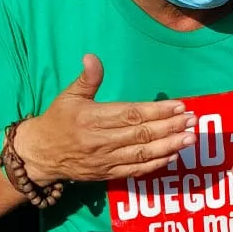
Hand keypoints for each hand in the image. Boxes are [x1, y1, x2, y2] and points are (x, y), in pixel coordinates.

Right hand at [14, 54, 195, 185]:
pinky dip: (155, 164)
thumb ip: (87, 79)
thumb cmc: (57, 120)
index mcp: (92, 118)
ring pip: (142, 154)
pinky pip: (135, 170)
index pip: (131, 114)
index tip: (179, 106)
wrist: (39, 155)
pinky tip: (173, 155)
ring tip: (190, 138)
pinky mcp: (107, 173)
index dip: (157, 111)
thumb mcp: (68, 96)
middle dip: (170, 127)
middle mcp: (101, 140)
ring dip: (169, 146)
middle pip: (141, 135)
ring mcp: (105, 160)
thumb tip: (92, 57)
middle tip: (192, 120)